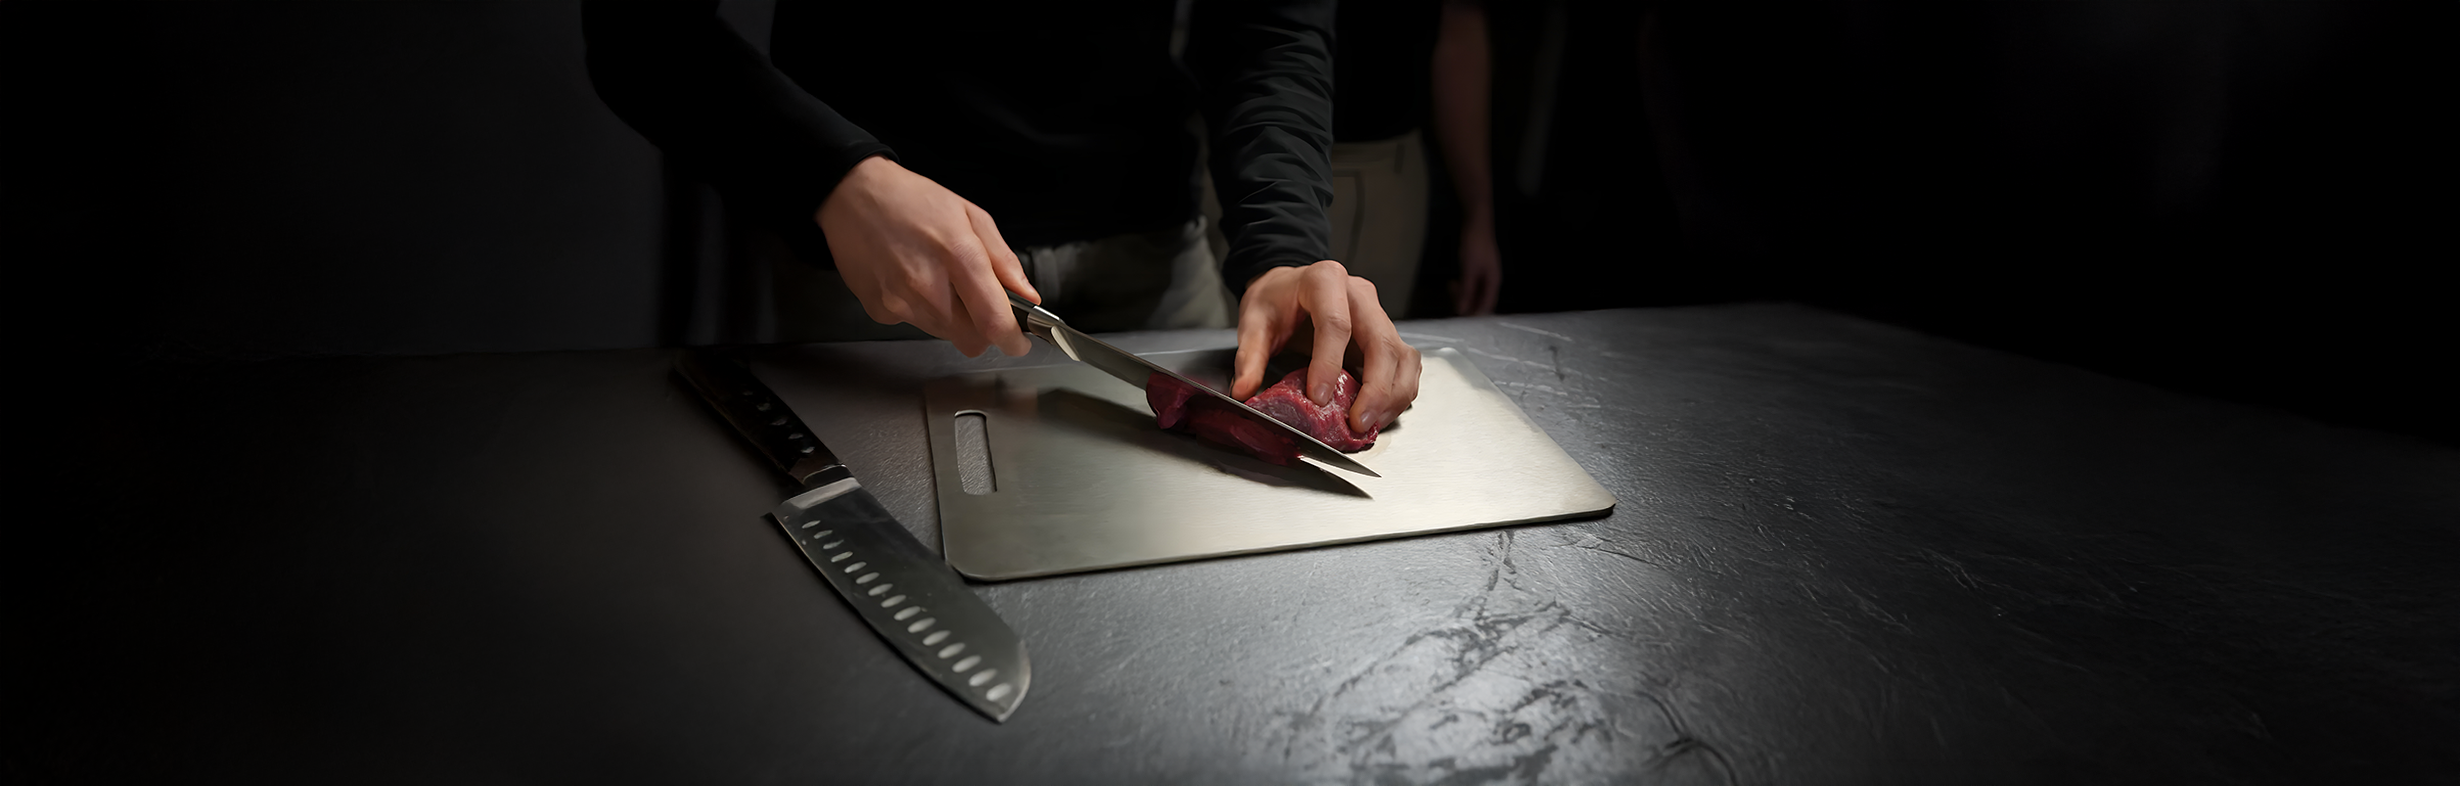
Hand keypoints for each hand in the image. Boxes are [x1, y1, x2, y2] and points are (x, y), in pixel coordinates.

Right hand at [815, 156, 1038, 356]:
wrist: (852, 195)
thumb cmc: (911, 200)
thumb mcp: (970, 215)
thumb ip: (1004, 260)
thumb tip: (1027, 295)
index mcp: (958, 256)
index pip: (994, 322)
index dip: (1012, 340)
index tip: (1018, 341)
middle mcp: (928, 286)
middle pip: (971, 340)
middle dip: (983, 330)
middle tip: (978, 304)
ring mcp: (901, 302)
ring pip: (944, 334)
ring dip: (952, 319)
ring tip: (938, 280)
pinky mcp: (880, 311)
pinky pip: (914, 324)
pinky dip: (921, 311)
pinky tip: (912, 281)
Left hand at [1235, 260, 1423, 432]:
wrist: (1288, 287)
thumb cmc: (1275, 300)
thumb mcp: (1253, 321)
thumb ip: (1250, 356)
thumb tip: (1245, 391)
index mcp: (1325, 280)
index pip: (1336, 324)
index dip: (1329, 363)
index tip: (1318, 398)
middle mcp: (1360, 294)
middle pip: (1382, 342)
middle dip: (1375, 389)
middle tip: (1357, 423)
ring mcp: (1379, 314)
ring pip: (1402, 356)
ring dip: (1392, 395)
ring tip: (1369, 425)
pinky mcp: (1388, 334)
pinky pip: (1406, 365)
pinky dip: (1398, 393)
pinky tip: (1379, 414)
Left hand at [1449, 213, 1501, 315]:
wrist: (1476, 223)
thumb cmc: (1475, 245)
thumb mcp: (1469, 270)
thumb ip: (1466, 291)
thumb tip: (1461, 310)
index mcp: (1493, 282)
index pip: (1486, 306)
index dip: (1474, 315)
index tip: (1461, 319)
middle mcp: (1491, 280)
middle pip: (1480, 300)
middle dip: (1466, 302)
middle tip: (1452, 297)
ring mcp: (1485, 275)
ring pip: (1474, 293)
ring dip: (1462, 294)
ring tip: (1450, 286)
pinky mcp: (1478, 269)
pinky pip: (1471, 284)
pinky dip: (1462, 286)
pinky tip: (1453, 282)